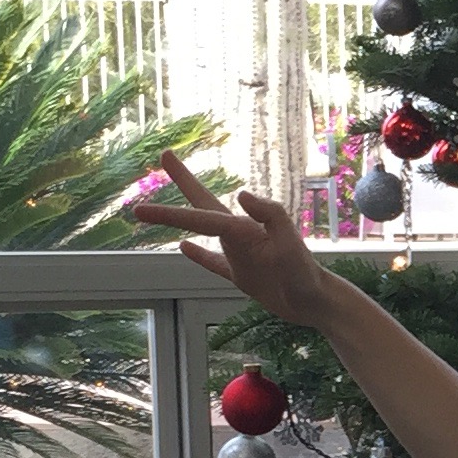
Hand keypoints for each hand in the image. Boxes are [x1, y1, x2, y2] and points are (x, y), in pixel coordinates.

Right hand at [133, 150, 339, 328]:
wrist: (315, 301)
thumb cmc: (305, 272)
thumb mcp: (290, 243)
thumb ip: (271, 215)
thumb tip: (240, 194)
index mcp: (244, 227)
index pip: (202, 215)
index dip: (171, 212)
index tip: (142, 209)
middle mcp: (239, 234)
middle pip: (203, 205)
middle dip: (183, 182)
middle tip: (166, 156)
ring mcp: (239, 254)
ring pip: (204, 230)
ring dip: (183, 217)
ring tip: (164, 206)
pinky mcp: (242, 275)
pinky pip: (214, 262)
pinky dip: (198, 255)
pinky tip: (184, 248)